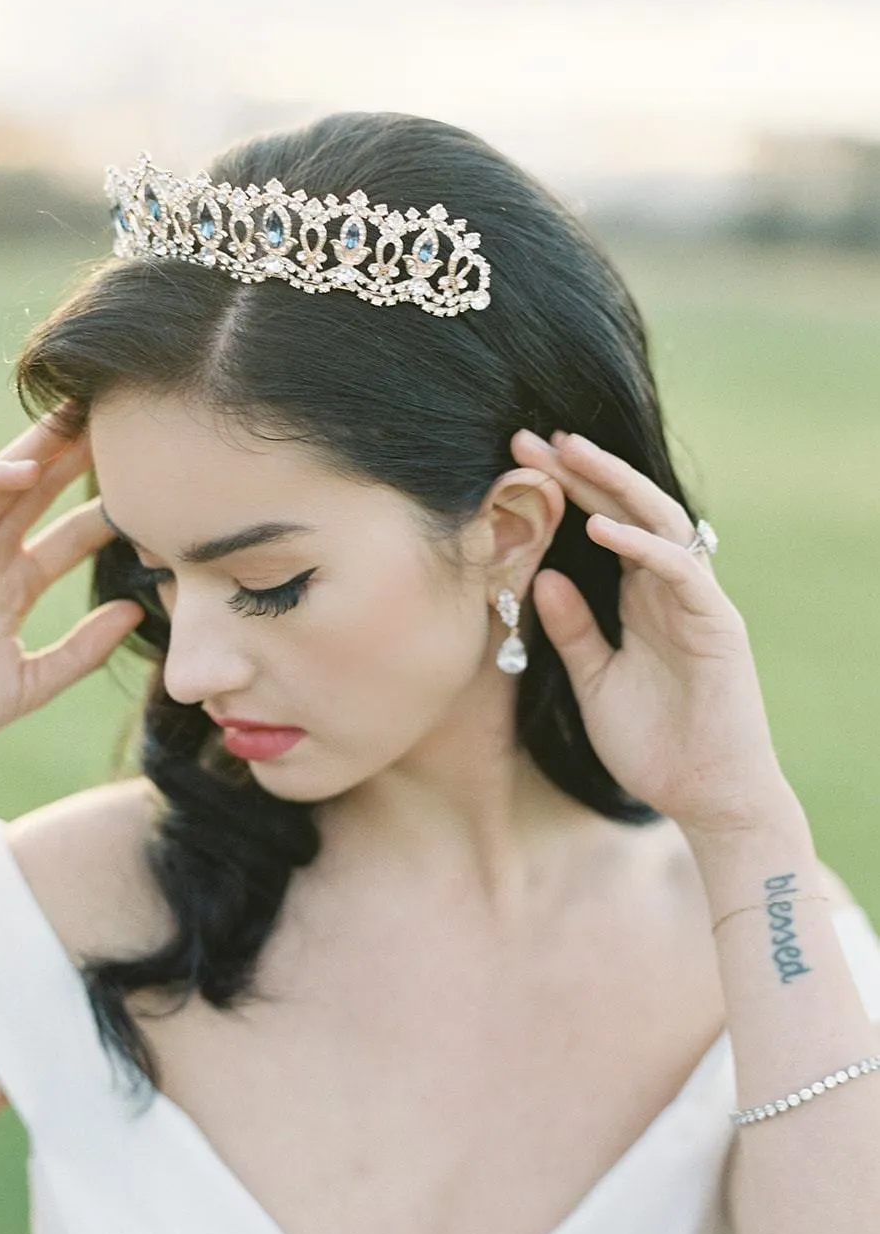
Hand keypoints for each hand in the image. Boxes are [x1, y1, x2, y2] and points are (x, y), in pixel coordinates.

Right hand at [0, 409, 143, 764]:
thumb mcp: (32, 683)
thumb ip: (83, 651)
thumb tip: (136, 613)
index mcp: (15, 587)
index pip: (71, 537)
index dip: (106, 514)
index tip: (153, 496)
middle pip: (40, 494)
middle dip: (74, 460)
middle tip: (118, 425)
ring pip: (1, 481)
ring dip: (36, 449)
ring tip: (76, 418)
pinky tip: (24, 469)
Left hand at [509, 428, 790, 838]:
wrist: (706, 797)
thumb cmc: (653, 745)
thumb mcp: (593, 681)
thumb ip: (571, 630)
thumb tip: (540, 576)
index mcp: (639, 599)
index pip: (601, 525)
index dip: (563, 491)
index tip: (516, 460)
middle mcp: (668, 589)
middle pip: (626, 509)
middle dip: (580, 471)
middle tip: (530, 436)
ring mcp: (696, 602)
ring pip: (658, 522)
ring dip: (612, 484)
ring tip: (567, 454)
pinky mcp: (717, 624)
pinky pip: (679, 570)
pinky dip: (641, 544)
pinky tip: (601, 525)